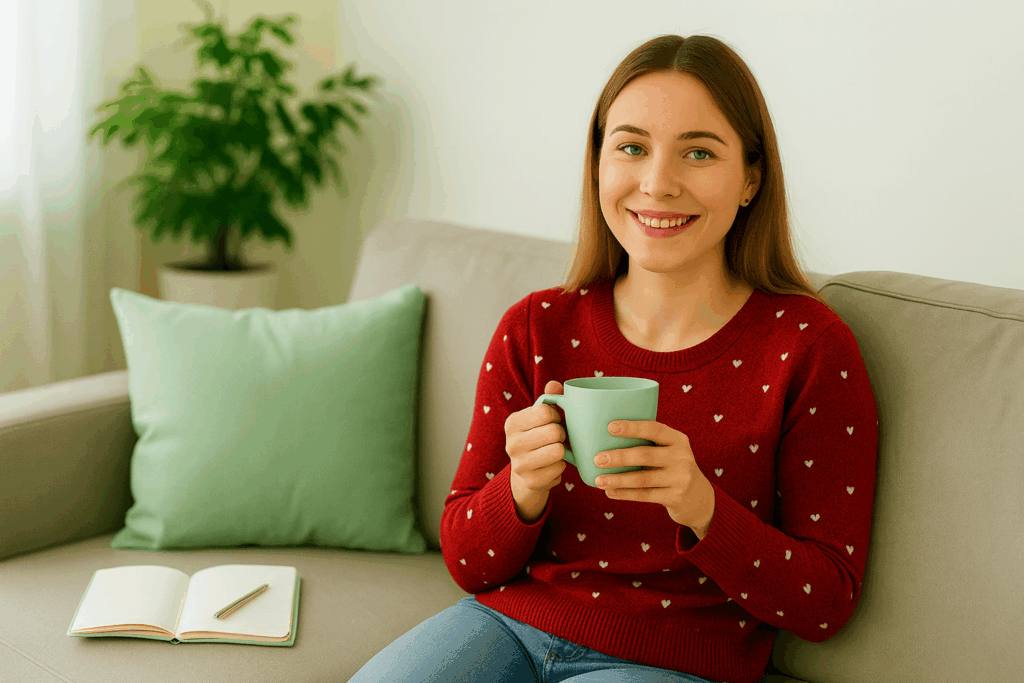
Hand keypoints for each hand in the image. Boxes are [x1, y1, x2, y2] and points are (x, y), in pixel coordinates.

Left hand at [593, 420, 714, 531]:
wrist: (698, 497)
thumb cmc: (671, 467)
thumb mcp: (668, 451)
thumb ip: (647, 444)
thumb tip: (602, 439)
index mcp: (677, 439)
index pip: (654, 429)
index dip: (632, 428)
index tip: (610, 427)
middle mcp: (681, 456)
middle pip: (645, 455)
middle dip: (619, 457)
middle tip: (597, 459)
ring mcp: (680, 478)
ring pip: (643, 479)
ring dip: (618, 480)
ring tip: (599, 480)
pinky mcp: (676, 497)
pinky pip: (645, 495)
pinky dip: (625, 494)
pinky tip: (610, 492)